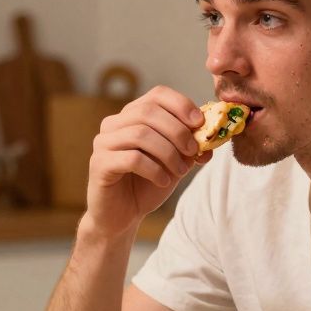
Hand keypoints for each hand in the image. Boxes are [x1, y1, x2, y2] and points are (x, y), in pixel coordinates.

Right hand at [84, 86, 207, 237]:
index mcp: (132, 115)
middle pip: (148, 112)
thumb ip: (189, 146)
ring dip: (168, 153)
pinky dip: (154, 170)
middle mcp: (114, 124)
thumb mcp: (175, 162)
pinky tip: (163, 181)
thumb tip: (211, 135)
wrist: (122, 216)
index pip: (157, 94)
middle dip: (177, 131)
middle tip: (193, 151)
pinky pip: (131, 158)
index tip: (200, 123)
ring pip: (140, 134)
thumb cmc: (147, 184)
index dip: (181, 104)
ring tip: (181, 171)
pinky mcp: (99, 163)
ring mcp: (103, 142)